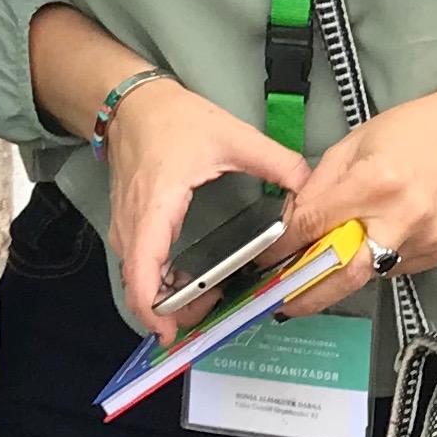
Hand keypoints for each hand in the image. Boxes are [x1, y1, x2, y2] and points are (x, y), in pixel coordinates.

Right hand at [103, 79, 311, 343]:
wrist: (132, 104)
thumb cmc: (173, 119)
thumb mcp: (232, 136)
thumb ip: (276, 161)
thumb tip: (309, 187)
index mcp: (156, 206)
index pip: (143, 269)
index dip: (153, 308)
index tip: (170, 333)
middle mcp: (134, 223)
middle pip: (140, 284)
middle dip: (171, 311)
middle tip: (210, 317)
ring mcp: (126, 225)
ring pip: (138, 277)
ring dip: (166, 297)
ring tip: (205, 303)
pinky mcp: (129, 224)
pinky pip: (139, 264)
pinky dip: (158, 281)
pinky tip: (188, 283)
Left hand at [273, 80, 436, 315]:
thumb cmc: (417, 130)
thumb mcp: (354, 143)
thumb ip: (319, 184)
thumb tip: (292, 220)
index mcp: (377, 181)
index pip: (315, 225)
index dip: (284, 245)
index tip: (268, 257)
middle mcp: (403, 215)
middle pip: (345, 271)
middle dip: (308, 293)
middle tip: (284, 301)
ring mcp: (426, 238)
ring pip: (370, 271)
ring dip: (346, 268)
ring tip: (338, 251)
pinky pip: (396, 267)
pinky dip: (378, 257)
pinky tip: (383, 233)